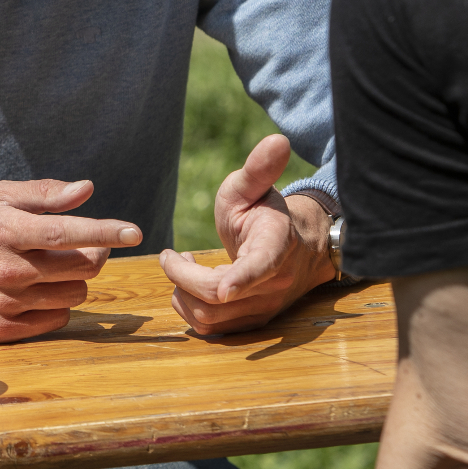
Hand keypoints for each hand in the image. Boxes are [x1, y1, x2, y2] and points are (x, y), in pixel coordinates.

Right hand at [0, 179, 141, 342]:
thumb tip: (86, 189)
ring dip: (73, 280)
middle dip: (92, 253)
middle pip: (81, 267)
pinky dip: (57, 305)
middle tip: (84, 245)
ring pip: (74, 294)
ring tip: (50, 269)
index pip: (65, 232)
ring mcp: (5, 302)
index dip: (104, 231)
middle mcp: (6, 269)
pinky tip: (38, 292)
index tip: (134, 232)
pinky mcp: (3, 329)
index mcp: (5, 231)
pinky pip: (58, 319)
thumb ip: (44, 192)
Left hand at [159, 134, 332, 335]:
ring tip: (182, 268)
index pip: (261, 266)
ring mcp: (264, 308)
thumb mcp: (254, 187)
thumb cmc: (265, 212)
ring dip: (182, 294)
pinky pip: (211, 328)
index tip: (223, 287)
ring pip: (210, 317)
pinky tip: (189, 286)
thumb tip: (278, 140)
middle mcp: (274, 283)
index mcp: (276, 244)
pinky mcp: (251, 324)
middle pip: (218, 296)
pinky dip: (190, 308)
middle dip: (181, 277)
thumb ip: (259, 168)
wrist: (296, 249)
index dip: (241, 279)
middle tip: (171, 255)